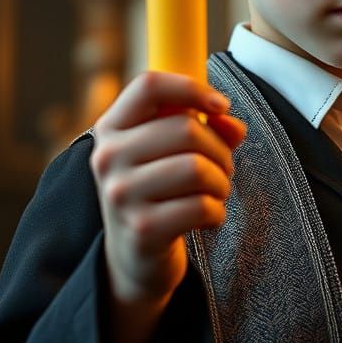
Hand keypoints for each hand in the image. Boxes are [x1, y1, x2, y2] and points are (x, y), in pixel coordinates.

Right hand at [89, 71, 246, 311]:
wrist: (133, 257)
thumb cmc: (160, 191)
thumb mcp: (174, 152)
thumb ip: (208, 128)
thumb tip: (233, 125)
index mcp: (112, 128)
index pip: (148, 85)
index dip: (191, 88)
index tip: (220, 106)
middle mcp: (108, 157)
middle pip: (186, 129)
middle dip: (220, 150)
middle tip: (222, 169)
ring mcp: (120, 194)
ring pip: (197, 168)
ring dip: (221, 183)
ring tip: (215, 194)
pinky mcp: (141, 228)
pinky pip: (201, 206)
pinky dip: (216, 213)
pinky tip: (207, 218)